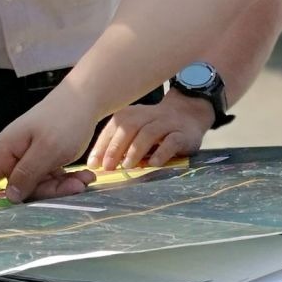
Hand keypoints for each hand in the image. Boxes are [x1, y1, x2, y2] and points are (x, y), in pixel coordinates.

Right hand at [0, 84, 98, 217]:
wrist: (84, 98)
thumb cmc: (64, 120)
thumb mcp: (47, 150)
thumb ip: (27, 174)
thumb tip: (9, 197)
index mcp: (5, 150)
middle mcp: (12, 155)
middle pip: (17, 190)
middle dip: (46, 192)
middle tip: (74, 185)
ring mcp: (26, 158)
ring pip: (36, 186)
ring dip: (61, 186)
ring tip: (84, 178)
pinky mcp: (41, 160)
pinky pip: (48, 180)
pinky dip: (65, 180)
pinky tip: (83, 175)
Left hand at [86, 89, 213, 169]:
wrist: (188, 115)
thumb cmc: (155, 129)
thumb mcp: (136, 130)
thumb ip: (120, 143)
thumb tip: (99, 164)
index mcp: (131, 114)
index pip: (113, 127)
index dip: (102, 145)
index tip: (92, 163)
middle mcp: (147, 115)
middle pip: (128, 127)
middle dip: (115, 148)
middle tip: (107, 167)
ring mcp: (166, 123)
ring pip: (148, 133)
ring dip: (135, 150)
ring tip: (127, 166)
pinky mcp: (183, 134)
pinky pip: (171, 142)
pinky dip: (161, 153)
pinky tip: (153, 164)